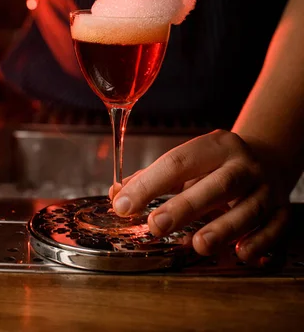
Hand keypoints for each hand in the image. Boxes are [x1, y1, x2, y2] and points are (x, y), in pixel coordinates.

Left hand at [111, 130, 292, 260]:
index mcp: (216, 145)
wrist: (268, 158)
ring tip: (199, 244)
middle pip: (217, 184)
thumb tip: (118, 194)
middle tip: (156, 225)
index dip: (150, 184)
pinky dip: (260, 241)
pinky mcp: (282, 210)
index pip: (179, 162)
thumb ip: (153, 177)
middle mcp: (243, 164)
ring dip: (224, 227)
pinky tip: (241, 253)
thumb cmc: (216, 165)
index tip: (124, 205)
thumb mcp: (190, 162)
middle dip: (186, 206)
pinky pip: (275, 227)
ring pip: (249, 208)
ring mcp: (266, 187)